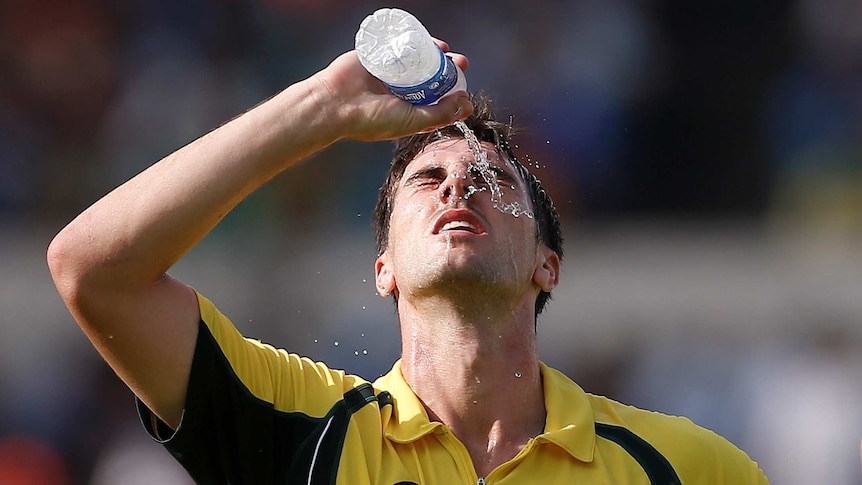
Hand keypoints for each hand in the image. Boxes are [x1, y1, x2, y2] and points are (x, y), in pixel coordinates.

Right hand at [310, 40, 472, 141]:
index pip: (437, 103)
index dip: (454, 97)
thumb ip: (440, 113)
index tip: (467, 94)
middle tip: (462, 63)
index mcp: (408, 111)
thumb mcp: (412, 121)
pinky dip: (414, 42)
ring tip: (447, 51)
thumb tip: (465, 103)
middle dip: (449, 70)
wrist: (336, 103)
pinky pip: (400, 46)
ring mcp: (390, 74)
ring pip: (418, 60)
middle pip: (431, 78)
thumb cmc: (371, 120)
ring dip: (435, 55)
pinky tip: (428, 42)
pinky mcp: (379, 57)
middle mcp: (401, 93)